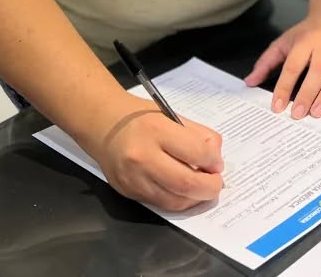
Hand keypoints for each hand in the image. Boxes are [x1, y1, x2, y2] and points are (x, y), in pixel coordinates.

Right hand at [90, 97, 223, 211]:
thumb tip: (216, 160)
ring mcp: (134, 178)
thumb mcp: (172, 116)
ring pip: (175, 201)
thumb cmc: (141, 117)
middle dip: (210, 187)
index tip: (217, 163)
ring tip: (201, 187)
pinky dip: (178, 200)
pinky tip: (184, 191)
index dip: (214, 161)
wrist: (103, 125)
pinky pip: (161, 204)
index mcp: (156, 130)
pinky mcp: (128, 192)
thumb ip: (198, 135)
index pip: (196, 153)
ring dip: (195, 198)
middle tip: (216, 183)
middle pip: (186, 183)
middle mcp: (142, 157)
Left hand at [245, 16, 320, 119]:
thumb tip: (250, 82)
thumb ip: (266, 63)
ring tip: (316, 113)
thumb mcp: (283, 43)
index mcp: (305, 41)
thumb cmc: (306, 34)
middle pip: (317, 71)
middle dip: (307, 94)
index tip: (277, 106)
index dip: (284, 86)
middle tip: (298, 113)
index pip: (293, 66)